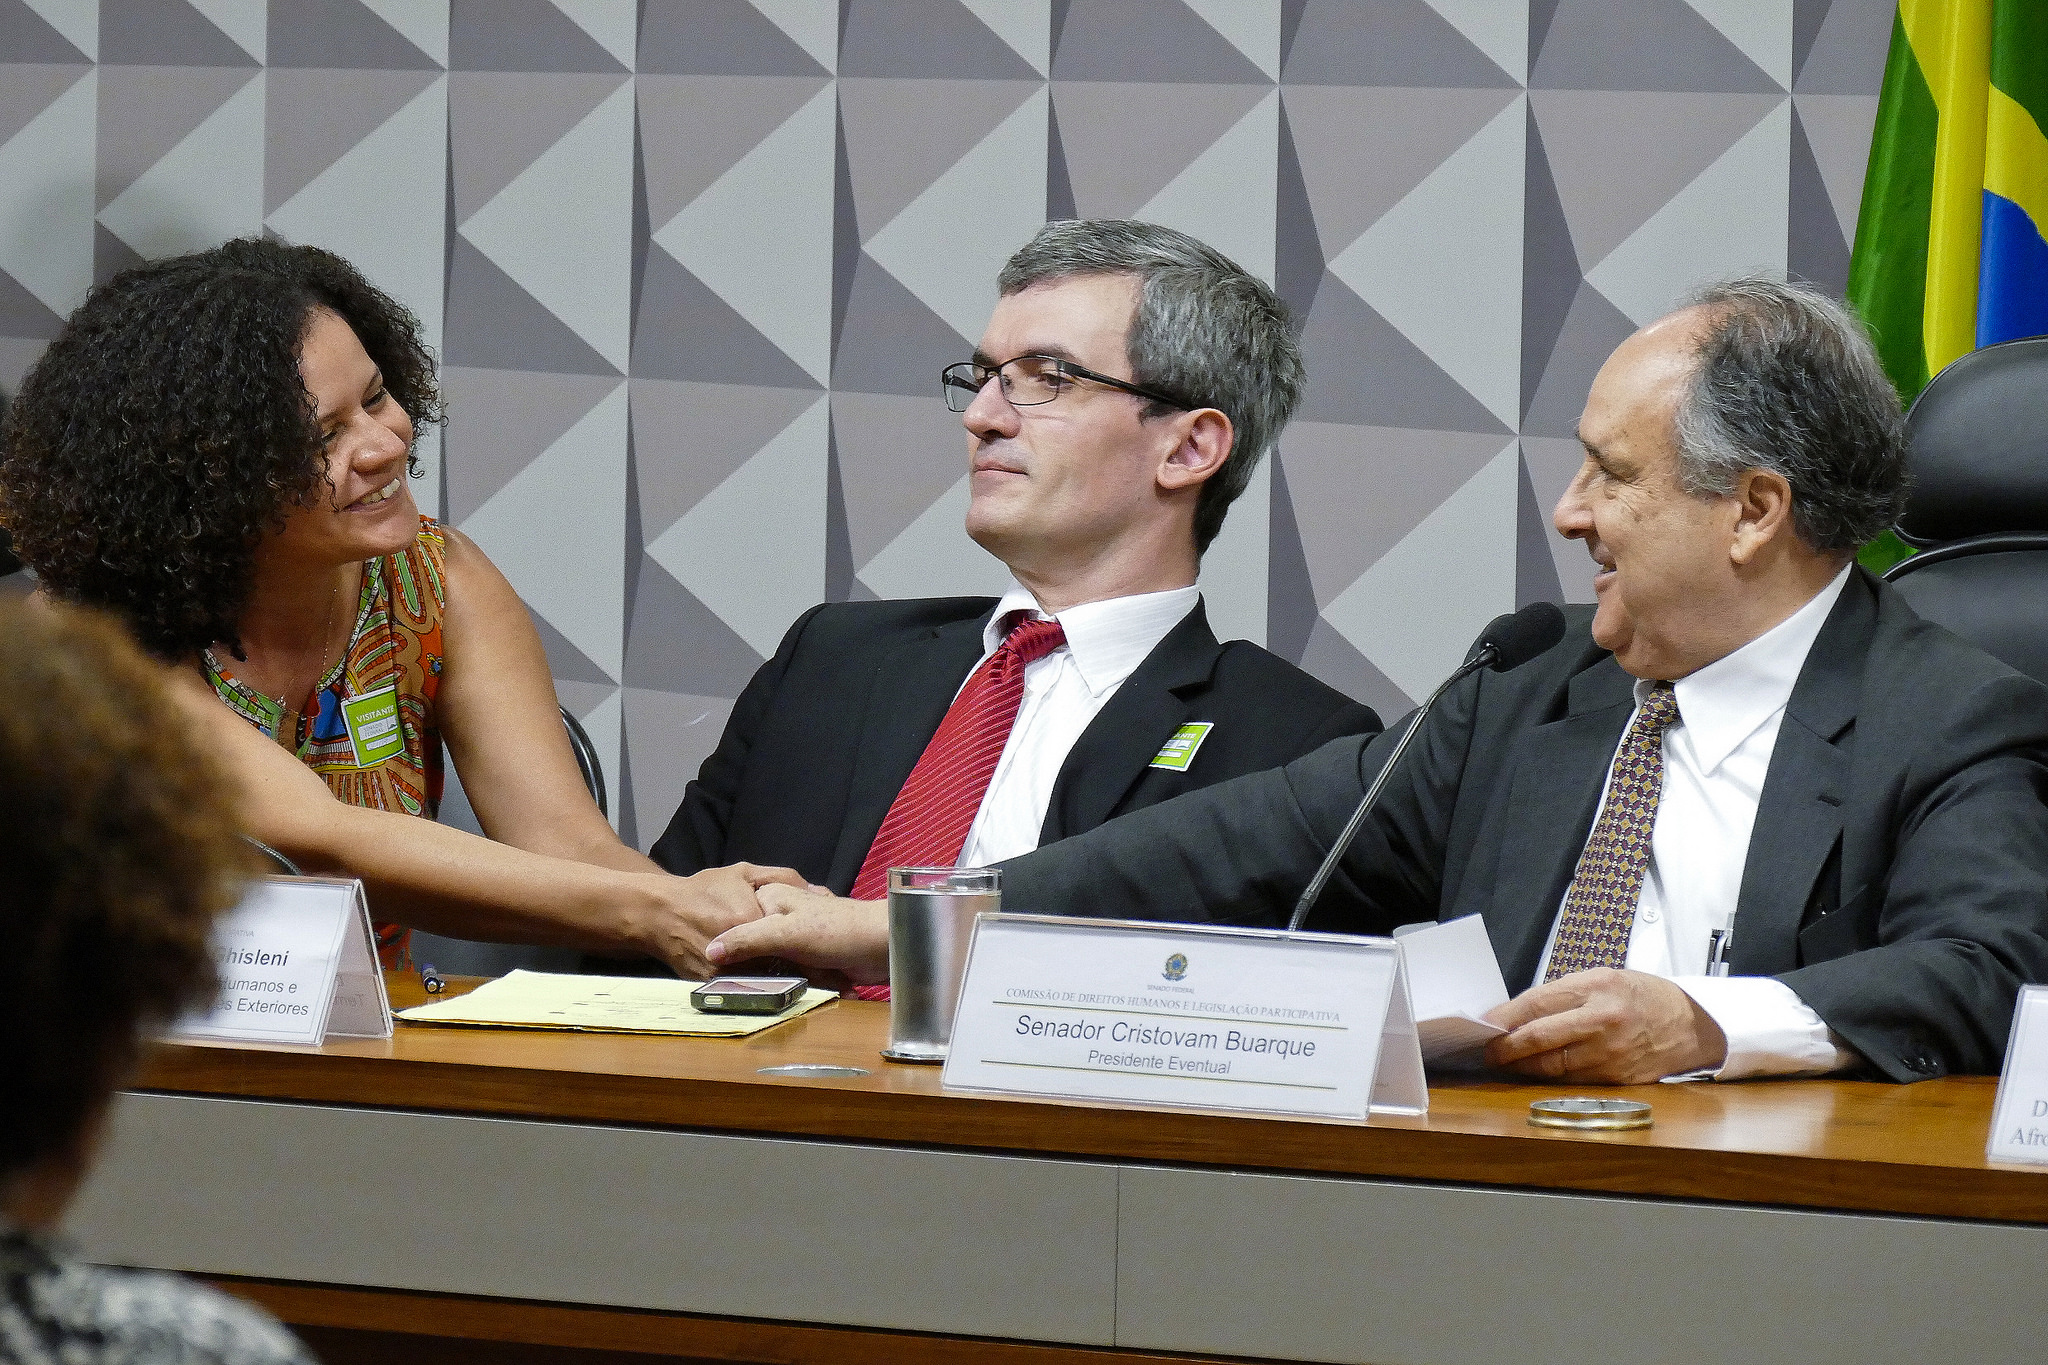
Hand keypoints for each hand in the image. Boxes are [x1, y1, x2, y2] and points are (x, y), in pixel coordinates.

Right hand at [627, 863, 805, 977]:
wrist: (658, 912)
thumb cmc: (703, 889)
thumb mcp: (744, 873)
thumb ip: (782, 876)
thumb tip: (816, 890)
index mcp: (751, 919)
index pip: (794, 939)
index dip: (811, 944)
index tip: (824, 947)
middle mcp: (739, 949)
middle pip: (783, 964)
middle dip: (802, 966)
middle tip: (820, 967)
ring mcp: (725, 971)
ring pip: (767, 983)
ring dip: (785, 981)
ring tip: (803, 978)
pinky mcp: (714, 987)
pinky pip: (746, 991)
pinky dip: (761, 987)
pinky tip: (771, 982)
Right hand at [705, 884, 889, 984]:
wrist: (887, 945)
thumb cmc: (839, 930)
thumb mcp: (786, 932)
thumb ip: (748, 940)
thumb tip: (708, 952)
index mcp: (770, 899)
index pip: (734, 924)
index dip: (726, 949)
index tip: (715, 972)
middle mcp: (780, 918)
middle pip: (753, 950)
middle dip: (760, 971)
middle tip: (759, 984)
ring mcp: (797, 941)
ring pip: (773, 968)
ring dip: (783, 982)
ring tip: (788, 988)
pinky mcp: (812, 961)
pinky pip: (794, 978)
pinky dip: (800, 987)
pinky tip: (805, 993)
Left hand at [1482, 967, 1726, 1083]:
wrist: (1691, 1024)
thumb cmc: (1640, 996)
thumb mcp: (1602, 978)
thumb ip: (1562, 996)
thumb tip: (1517, 1015)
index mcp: (1596, 987)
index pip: (1536, 1004)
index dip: (1504, 1017)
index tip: (1482, 1025)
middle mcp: (1602, 1020)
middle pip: (1539, 1038)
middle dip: (1505, 1048)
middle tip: (1486, 1051)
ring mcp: (1610, 1053)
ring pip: (1552, 1066)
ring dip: (1522, 1066)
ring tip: (1504, 1062)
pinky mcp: (1616, 1078)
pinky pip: (1571, 1080)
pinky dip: (1548, 1077)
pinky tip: (1534, 1072)